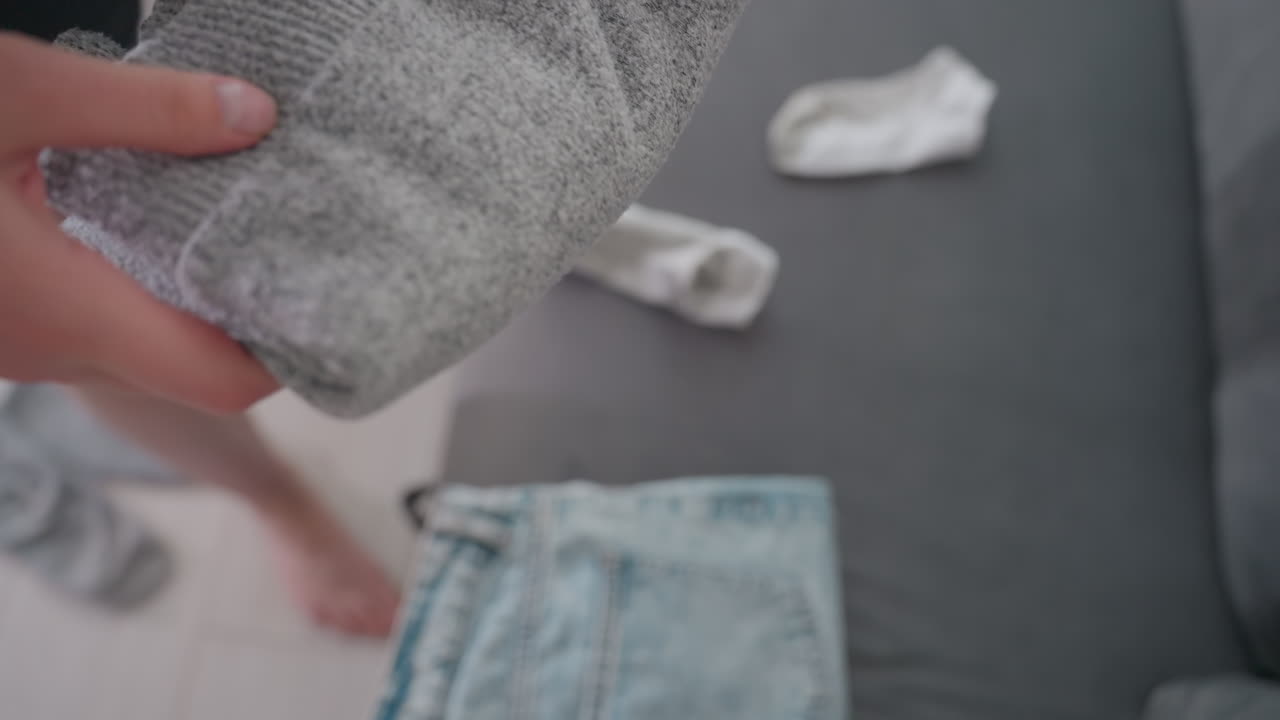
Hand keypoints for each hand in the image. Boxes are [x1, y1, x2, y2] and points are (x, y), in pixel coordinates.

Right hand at [0, 32, 278, 412]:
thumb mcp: (13, 98)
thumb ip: (144, 110)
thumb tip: (254, 114)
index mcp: (73, 311)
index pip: (225, 381)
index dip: (290, 355)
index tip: (331, 304)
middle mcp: (53, 349)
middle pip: (191, 364)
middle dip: (251, 316)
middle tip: (301, 248)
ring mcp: (18, 344)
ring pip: (137, 343)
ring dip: (190, 296)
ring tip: (240, 224)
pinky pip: (89, 320)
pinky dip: (135, 283)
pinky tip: (152, 219)